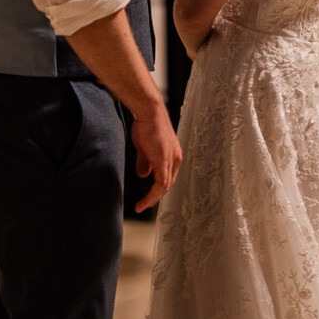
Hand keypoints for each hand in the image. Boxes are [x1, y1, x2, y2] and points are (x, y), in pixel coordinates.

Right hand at [130, 99, 181, 213]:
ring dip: (153, 198)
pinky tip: (144, 201)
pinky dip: (152, 195)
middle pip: (168, 184)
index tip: (148, 197)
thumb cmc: (146, 125)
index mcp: (173, 156)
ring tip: (142, 206)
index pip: (168, 177)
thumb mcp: (144, 147)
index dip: (158, 189)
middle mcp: (176, 159)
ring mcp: (172, 160)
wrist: (149, 112)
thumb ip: (145, 162)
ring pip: (165, 186)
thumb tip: (143, 174)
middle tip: (144, 205)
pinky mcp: (164, 160)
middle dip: (156, 196)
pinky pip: (160, 184)